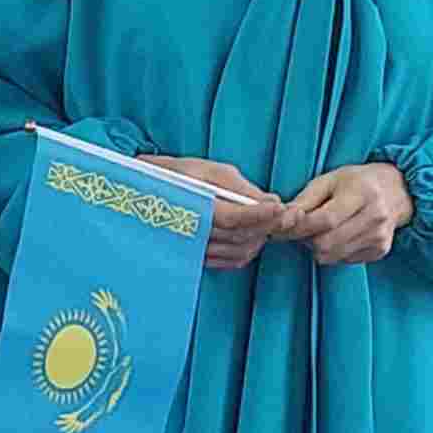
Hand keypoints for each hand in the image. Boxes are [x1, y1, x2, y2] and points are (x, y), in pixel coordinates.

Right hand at [147, 156, 285, 270]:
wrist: (146, 193)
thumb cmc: (181, 175)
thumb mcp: (211, 171)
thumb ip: (242, 188)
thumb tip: (272, 201)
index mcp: (194, 207)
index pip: (234, 217)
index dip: (260, 214)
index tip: (279, 206)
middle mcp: (193, 232)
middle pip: (241, 236)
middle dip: (267, 225)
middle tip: (286, 214)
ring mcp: (195, 248)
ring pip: (239, 251)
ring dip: (260, 238)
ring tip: (270, 222)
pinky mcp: (198, 257)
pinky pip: (230, 261)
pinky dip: (248, 251)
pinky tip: (252, 237)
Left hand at [277, 161, 412, 265]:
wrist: (397, 191)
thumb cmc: (357, 182)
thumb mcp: (329, 180)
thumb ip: (304, 201)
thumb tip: (281, 221)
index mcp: (362, 193)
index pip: (325, 220)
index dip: (299, 227)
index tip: (281, 227)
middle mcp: (375, 217)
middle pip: (326, 243)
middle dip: (306, 238)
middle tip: (305, 227)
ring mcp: (379, 237)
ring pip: (331, 256)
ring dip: (318, 247)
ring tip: (322, 230)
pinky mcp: (380, 251)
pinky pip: (343, 260)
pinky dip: (333, 251)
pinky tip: (340, 235)